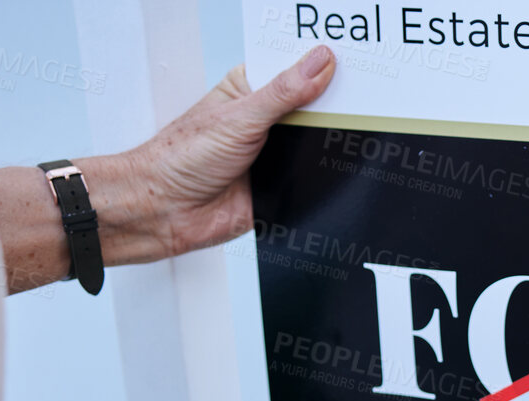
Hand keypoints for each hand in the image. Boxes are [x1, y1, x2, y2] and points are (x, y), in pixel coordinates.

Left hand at [114, 46, 336, 261]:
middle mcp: (266, 119)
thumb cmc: (182, 158)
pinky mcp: (284, 185)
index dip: (321, 64)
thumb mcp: (239, 117)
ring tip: (349, 134)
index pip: (294, 68)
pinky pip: (315, 178)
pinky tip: (335, 167)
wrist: (169, 210)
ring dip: (328, 143)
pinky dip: (325, 176)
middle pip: (314, 106)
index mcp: (251, 90)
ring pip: (318, 142)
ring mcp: (277, 152)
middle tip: (358, 102)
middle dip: (333, 106)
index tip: (347, 62)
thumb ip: (283, 93)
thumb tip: (319, 63)